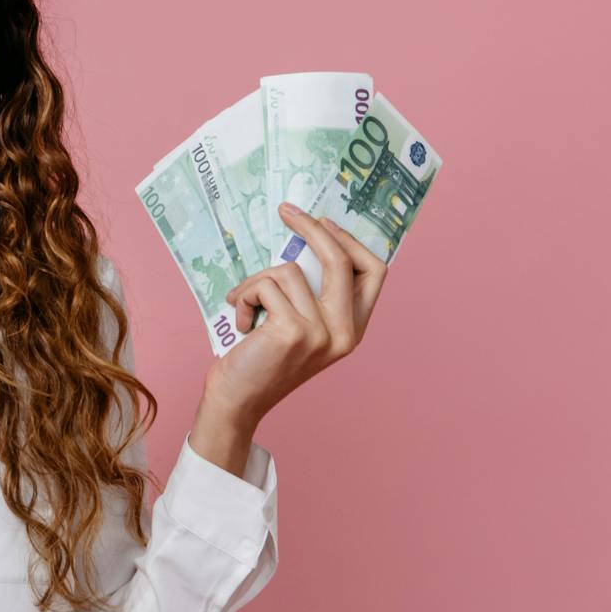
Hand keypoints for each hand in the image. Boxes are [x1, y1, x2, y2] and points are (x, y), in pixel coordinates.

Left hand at [205, 202, 388, 422]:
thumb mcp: (298, 326)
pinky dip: (244, 297)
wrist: (236, 400)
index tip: (324, 222)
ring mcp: (321, 333)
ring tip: (244, 306)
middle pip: (340, 260)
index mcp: (352, 329)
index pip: (373, 272)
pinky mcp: (293, 331)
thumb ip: (311, 295)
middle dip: (311, 228)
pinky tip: (240, 322)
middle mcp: (344, 333)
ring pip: (289, 270)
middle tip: (286, 211)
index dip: (351, 241)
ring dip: (256, 283)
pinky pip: (265, 286)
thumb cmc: (260, 359)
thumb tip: (303, 242)